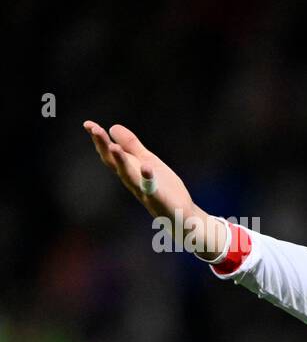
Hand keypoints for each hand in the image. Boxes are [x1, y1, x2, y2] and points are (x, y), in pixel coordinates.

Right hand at [83, 120, 223, 256]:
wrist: (183, 216)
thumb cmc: (164, 189)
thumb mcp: (148, 162)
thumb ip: (132, 146)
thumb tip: (113, 127)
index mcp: (130, 171)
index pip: (110, 154)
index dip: (99, 140)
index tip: (88, 124)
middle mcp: (132, 182)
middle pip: (114, 163)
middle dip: (104, 146)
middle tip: (94, 129)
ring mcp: (144, 192)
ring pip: (129, 177)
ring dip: (121, 162)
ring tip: (113, 147)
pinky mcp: (159, 201)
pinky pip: (152, 190)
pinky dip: (148, 179)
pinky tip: (146, 167)